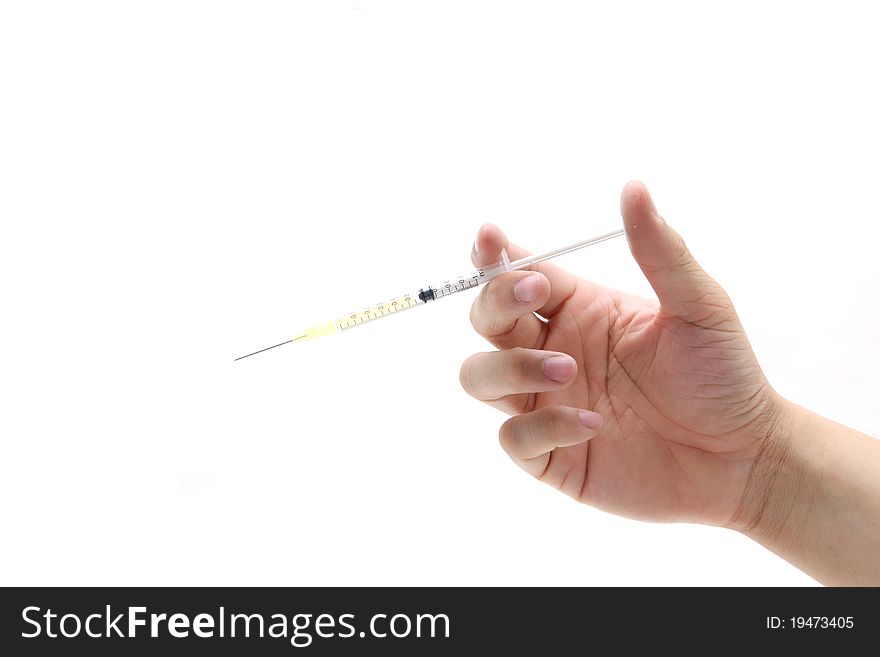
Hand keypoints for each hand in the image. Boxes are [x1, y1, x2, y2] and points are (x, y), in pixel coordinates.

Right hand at [460, 181, 782, 525]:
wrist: (744, 458)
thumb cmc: (725, 376)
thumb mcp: (700, 306)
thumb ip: (661, 251)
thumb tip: (635, 187)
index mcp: (579, 309)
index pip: (517, 275)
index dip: (494, 257)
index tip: (492, 239)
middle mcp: (552, 351)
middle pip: (485, 319)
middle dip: (496, 303)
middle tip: (536, 297)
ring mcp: (546, 403)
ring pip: (479, 376)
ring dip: (511, 367)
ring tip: (567, 370)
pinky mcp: (550, 455)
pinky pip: (512, 438)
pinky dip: (543, 428)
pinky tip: (594, 425)